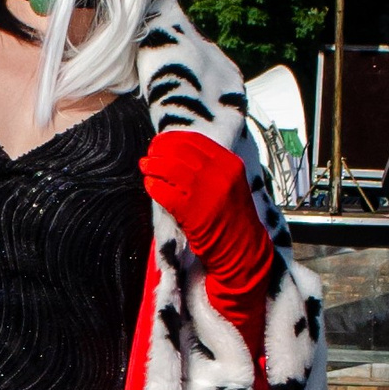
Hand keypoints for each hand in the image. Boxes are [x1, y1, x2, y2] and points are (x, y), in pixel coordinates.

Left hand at [140, 130, 260, 258]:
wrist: (243, 250)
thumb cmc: (233, 218)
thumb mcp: (231, 184)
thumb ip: (211, 167)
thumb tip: (177, 152)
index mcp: (230, 163)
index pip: (195, 140)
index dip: (172, 139)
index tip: (159, 143)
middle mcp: (220, 174)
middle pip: (180, 151)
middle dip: (159, 150)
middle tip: (149, 155)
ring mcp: (207, 193)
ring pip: (170, 168)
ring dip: (152, 166)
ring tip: (145, 167)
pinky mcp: (193, 213)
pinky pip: (165, 193)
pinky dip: (153, 186)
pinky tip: (150, 186)